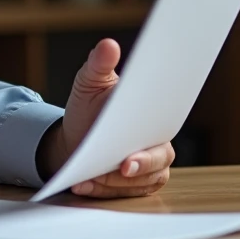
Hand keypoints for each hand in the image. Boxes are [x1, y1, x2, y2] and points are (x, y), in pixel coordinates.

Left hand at [38, 38, 174, 198]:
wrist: (75, 138)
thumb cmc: (89, 108)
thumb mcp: (90, 82)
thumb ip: (99, 64)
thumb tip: (108, 45)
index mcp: (154, 116)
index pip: (164, 120)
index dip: (158, 126)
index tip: (147, 128)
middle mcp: (159, 144)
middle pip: (158, 158)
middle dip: (142, 163)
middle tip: (124, 164)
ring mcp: (149, 169)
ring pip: (140, 180)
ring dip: (114, 181)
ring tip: (89, 177)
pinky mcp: (135, 187)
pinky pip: (124, 193)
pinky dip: (103, 190)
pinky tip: (82, 185)